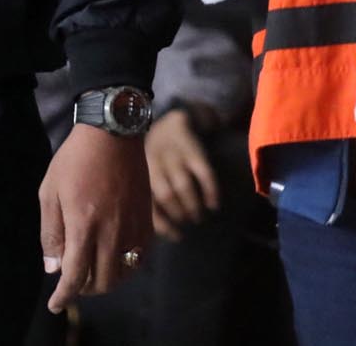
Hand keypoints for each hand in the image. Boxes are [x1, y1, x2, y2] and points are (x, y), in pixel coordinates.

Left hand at [40, 123, 151, 313]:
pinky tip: (116, 257)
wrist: (113, 131)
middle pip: (102, 281)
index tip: (56, 304)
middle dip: (84, 289)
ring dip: (107, 280)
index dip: (64, 296)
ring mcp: (133, 224)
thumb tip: (54, 268)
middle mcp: (111, 229)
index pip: (75, 276)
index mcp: (83, 224)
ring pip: (124, 272)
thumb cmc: (76, 159)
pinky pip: (141, 256)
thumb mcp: (50, 193)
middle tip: (73, 281)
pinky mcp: (147, 217)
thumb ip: (51, 234)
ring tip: (94, 270)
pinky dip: (128, 265)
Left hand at [146, 106, 220, 240]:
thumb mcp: (145, 171)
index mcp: (141, 172)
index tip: (177, 236)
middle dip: (179, 214)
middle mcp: (156, 163)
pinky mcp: (194, 150)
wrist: (172, 120)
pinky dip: (210, 191)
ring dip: (193, 206)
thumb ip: (147, 194)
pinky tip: (214, 204)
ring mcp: (176, 156)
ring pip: (183, 186)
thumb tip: (155, 231)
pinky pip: (204, 173)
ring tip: (199, 216)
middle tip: (188, 223)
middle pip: (166, 195)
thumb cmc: (156, 155)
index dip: (163, 225)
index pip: (149, 203)